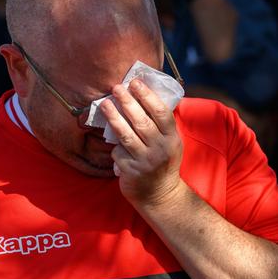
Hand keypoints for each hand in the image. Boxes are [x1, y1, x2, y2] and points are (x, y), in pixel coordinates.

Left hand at [100, 79, 183, 206]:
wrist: (160, 196)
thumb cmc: (162, 163)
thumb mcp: (169, 143)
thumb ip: (159, 125)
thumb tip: (143, 96)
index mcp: (172, 138)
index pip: (161, 113)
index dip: (148, 96)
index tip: (135, 82)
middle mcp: (161, 149)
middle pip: (142, 121)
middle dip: (127, 102)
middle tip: (116, 87)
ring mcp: (146, 161)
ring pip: (126, 135)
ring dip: (114, 118)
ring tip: (105, 104)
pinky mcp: (132, 171)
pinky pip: (118, 153)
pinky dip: (114, 148)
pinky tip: (114, 147)